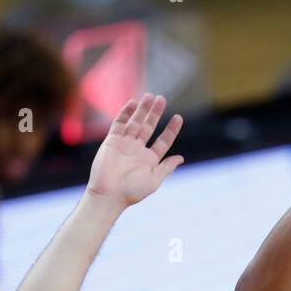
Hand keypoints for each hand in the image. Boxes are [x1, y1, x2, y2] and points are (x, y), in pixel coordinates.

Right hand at [85, 94, 183, 208]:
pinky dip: (126, 113)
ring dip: (142, 110)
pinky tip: (133, 103)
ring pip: (135, 122)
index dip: (171, 129)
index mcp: (150, 160)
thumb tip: (181, 158)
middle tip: (162, 99)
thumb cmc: (132, 191)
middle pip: (149, 127)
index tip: (178, 117)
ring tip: (150, 96)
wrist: (109, 194)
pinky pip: (119, 124)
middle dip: (155, 113)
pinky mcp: (112, 141)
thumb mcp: (154, 179)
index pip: (163, 141)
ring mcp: (125, 144)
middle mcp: (137, 150)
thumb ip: (167, 167)